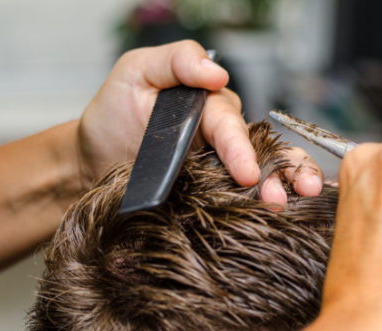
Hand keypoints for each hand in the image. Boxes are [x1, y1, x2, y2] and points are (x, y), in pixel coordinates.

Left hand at [77, 40, 322, 203]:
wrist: (89, 160)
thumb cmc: (112, 113)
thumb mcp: (136, 71)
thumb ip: (176, 60)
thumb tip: (216, 72)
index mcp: (206, 103)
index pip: (229, 124)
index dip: (240, 148)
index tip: (247, 173)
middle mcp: (218, 134)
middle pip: (259, 148)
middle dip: (283, 167)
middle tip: (291, 192)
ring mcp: (214, 165)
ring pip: (259, 172)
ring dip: (279, 188)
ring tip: (284, 206)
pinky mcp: (207, 192)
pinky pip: (235, 197)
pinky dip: (256, 206)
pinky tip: (271, 218)